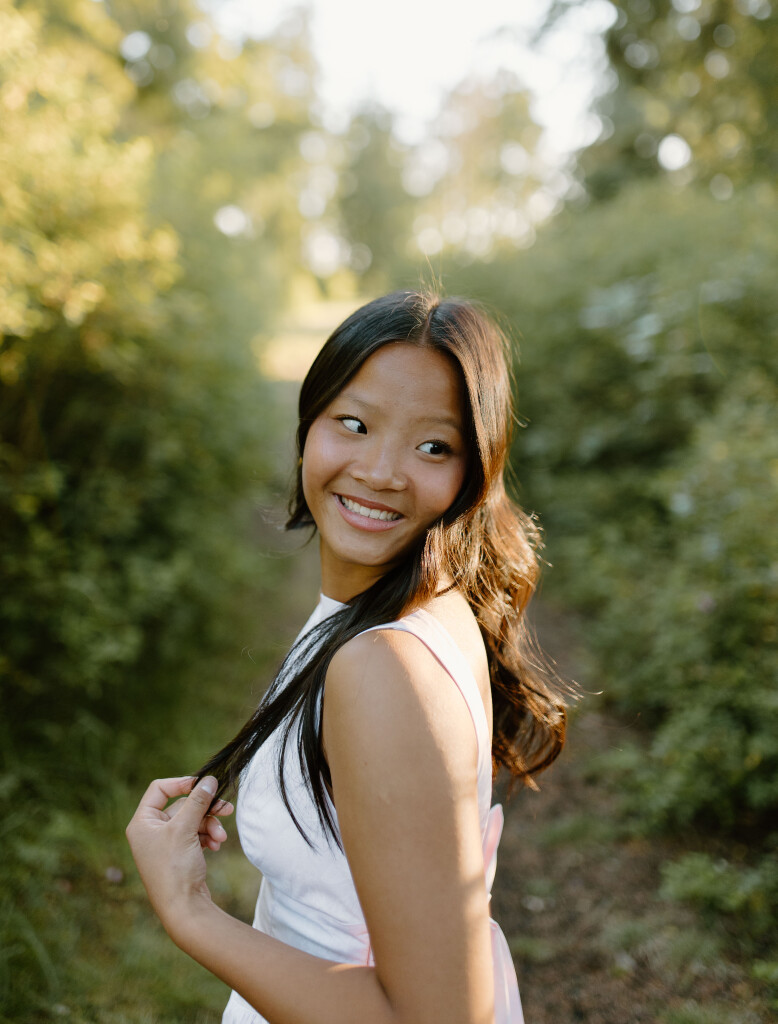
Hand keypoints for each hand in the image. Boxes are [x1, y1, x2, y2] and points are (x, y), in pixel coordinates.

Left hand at [125, 775, 232, 938]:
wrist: (183, 909)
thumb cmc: (175, 868)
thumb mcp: (185, 829)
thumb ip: (197, 801)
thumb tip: (209, 779)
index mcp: (142, 823)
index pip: (160, 789)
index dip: (182, 783)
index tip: (203, 784)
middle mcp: (151, 831)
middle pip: (181, 806)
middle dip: (205, 810)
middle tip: (226, 808)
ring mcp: (165, 843)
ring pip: (192, 821)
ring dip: (210, 825)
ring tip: (221, 837)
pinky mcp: (179, 854)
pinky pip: (196, 835)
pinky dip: (208, 837)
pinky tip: (217, 845)